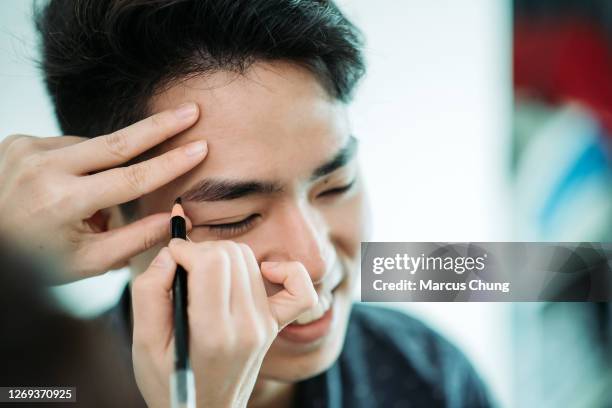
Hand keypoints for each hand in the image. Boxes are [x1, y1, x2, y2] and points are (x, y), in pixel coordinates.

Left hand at [0, 103, 205, 281]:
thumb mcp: (87, 261)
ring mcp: (27, 149)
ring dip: (103, 171)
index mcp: (61, 202)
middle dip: (158, 126)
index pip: (131, 179)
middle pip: (116, 142)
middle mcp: (43, 168)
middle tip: (191, 110)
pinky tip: (66, 188)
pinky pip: (68, 146)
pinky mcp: (18, 141)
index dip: (170, 164)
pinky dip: (78, 166)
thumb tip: (175, 217)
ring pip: (92, 149)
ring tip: (85, 208)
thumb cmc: (36, 259)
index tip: (199, 147)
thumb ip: (135, 240)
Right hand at [131, 240, 317, 407]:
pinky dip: (285, 270)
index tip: (171, 258)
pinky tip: (263, 271)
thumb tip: (169, 254)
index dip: (185, 250)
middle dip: (202, 251)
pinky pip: (299, 288)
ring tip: (205, 276)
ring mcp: (264, 325)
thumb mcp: (144, 344)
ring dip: (224, 257)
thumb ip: (149, 294)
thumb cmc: (169, 381)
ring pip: (250, 260)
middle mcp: (246, 326)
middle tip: (184, 269)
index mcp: (212, 333)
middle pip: (231, 255)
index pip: (211, 262)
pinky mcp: (275, 324)